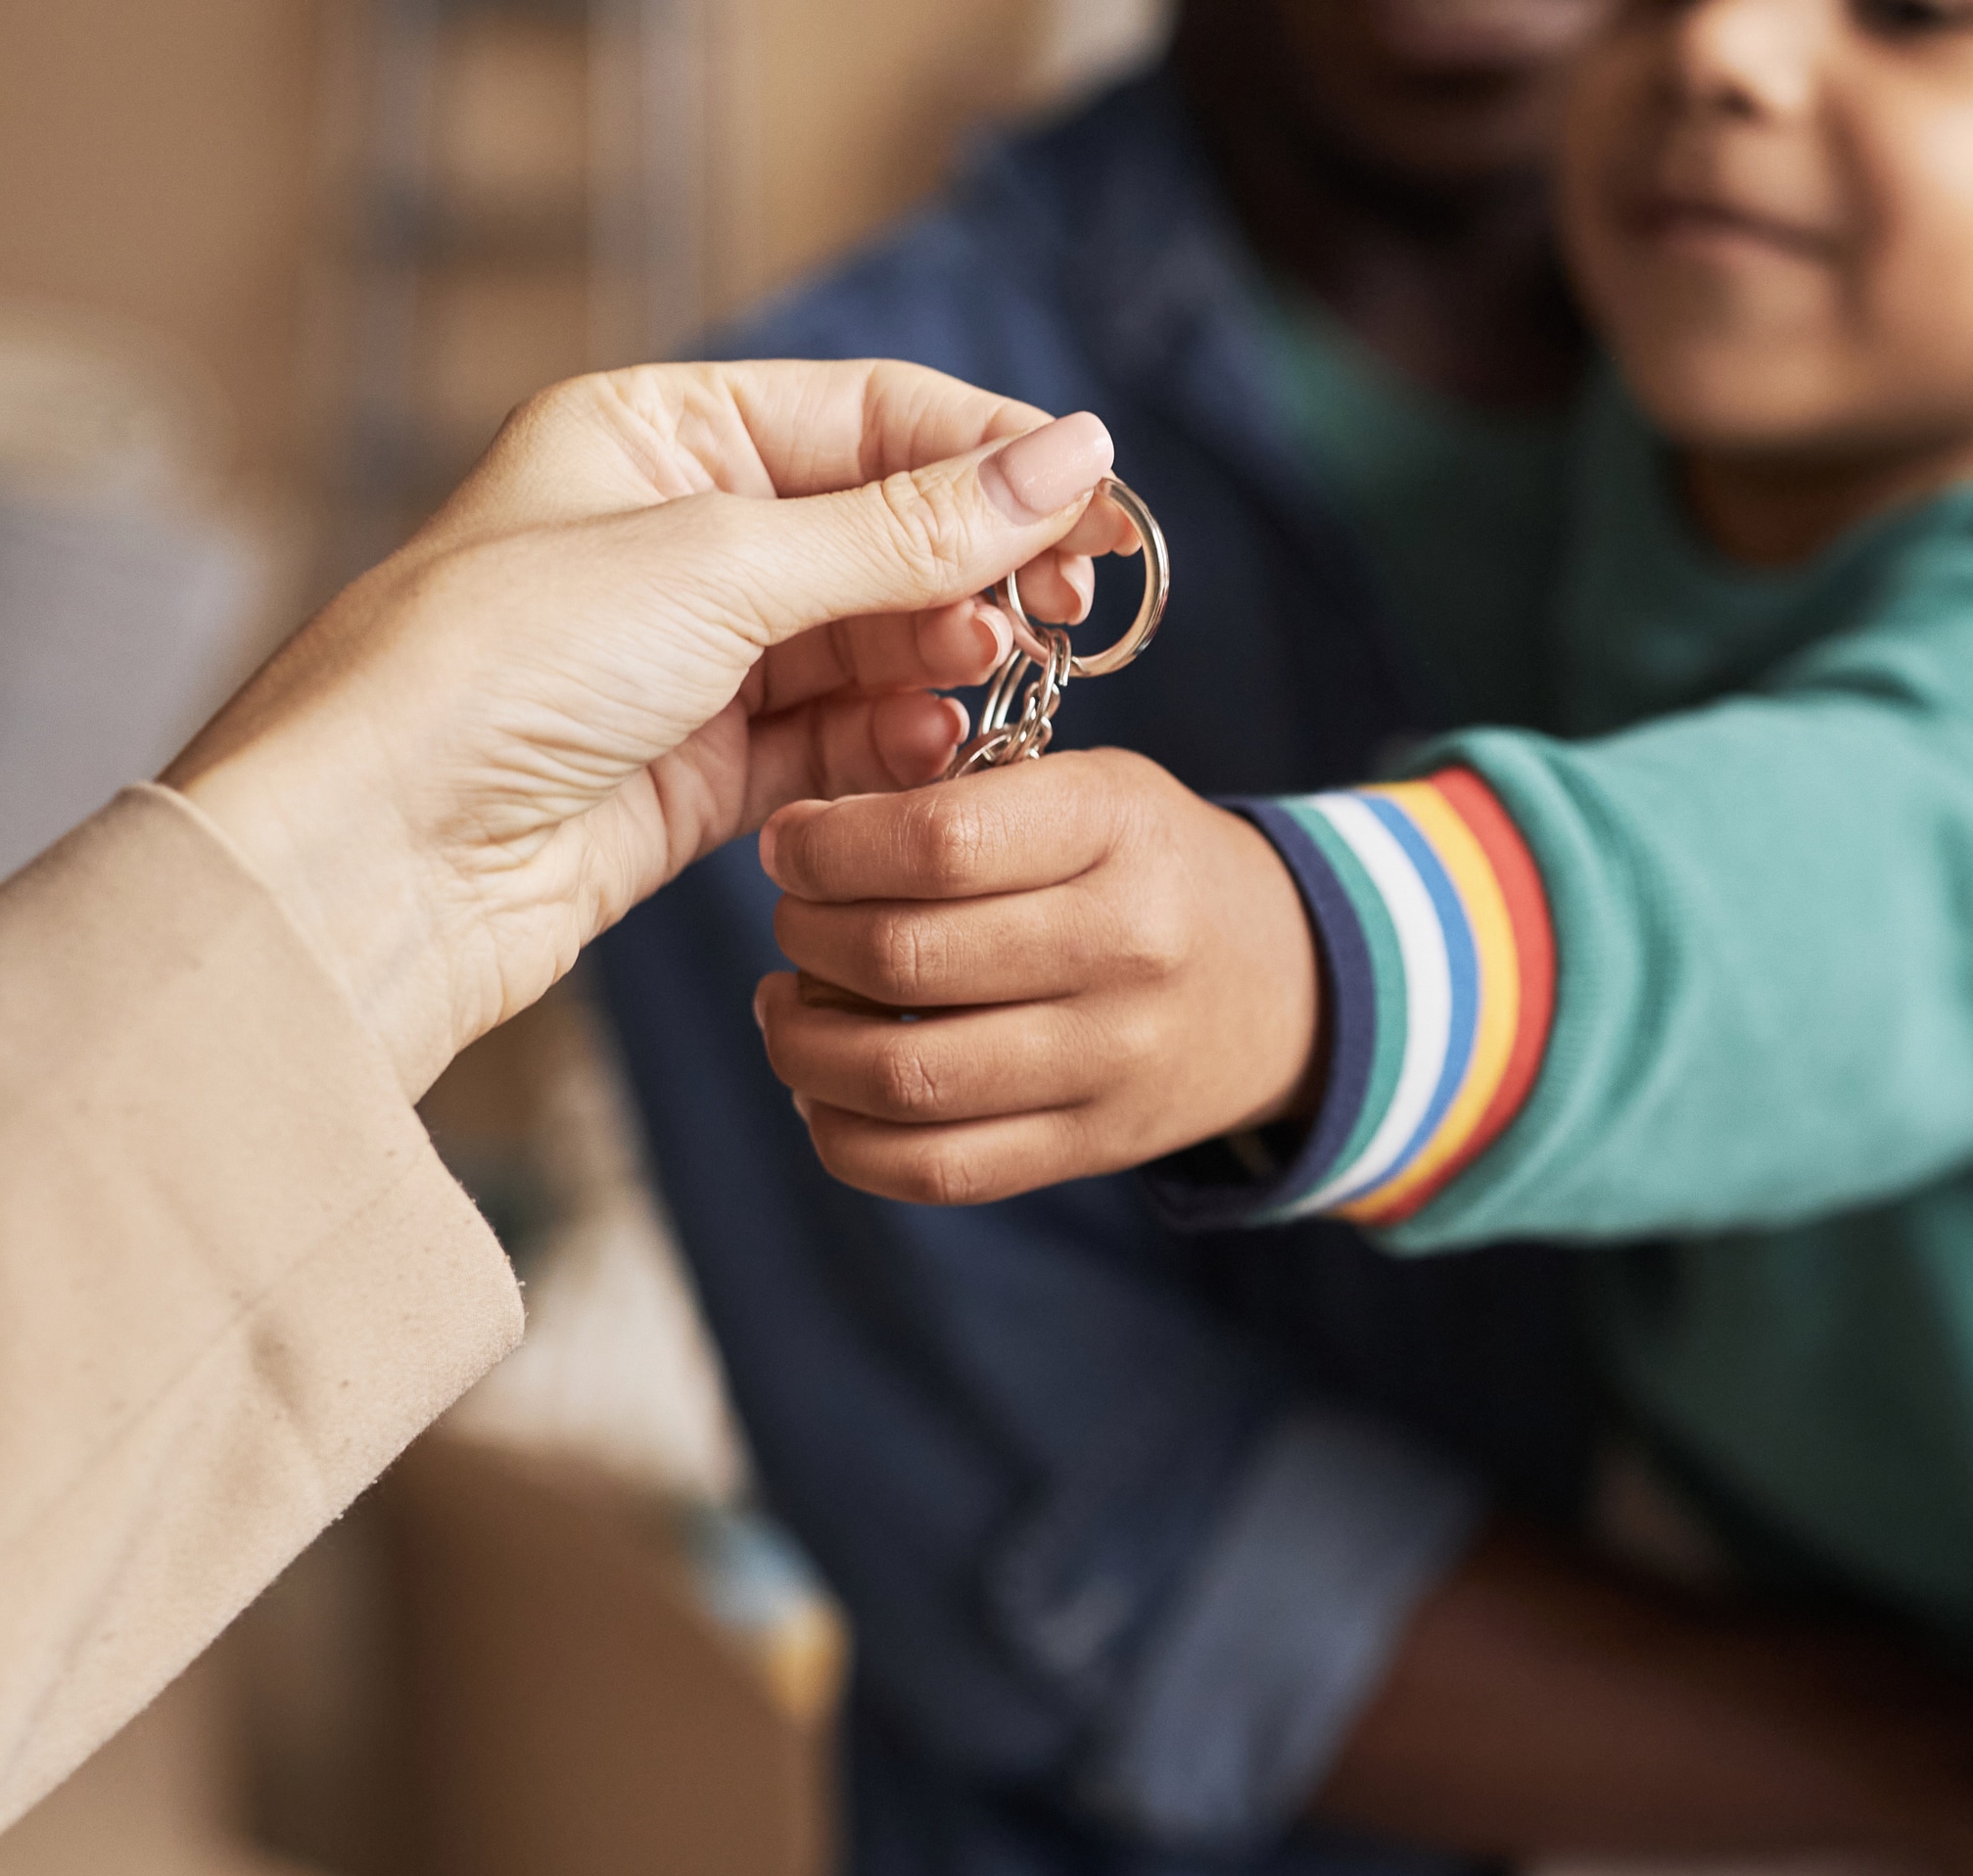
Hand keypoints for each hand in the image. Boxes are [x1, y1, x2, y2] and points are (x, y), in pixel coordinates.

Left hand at [165, 360, 1139, 1095]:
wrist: (371, 862)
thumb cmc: (492, 673)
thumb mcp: (720, 569)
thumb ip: (910, 528)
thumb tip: (1071, 457)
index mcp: (658, 434)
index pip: (875, 418)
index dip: (998, 459)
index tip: (1103, 513)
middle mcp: (679, 534)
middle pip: (888, 531)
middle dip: (981, 571)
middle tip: (1063, 619)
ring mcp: (693, 657)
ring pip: (876, 644)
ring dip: (945, 662)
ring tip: (986, 683)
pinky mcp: (705, 769)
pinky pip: (842, 740)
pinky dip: (899, 745)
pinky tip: (933, 751)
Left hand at [753, 748, 1324, 1204]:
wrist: (1288, 984)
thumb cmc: (1151, 867)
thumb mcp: (1093, 788)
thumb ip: (962, 798)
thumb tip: (800, 845)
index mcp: (1117, 832)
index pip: (936, 843)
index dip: (826, 847)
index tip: (792, 845)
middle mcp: (1124, 949)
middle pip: (901, 958)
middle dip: (804, 935)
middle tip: (796, 920)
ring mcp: (1111, 1062)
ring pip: (901, 1077)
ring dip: (803, 1041)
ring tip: (794, 1004)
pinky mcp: (1090, 1146)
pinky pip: (934, 1170)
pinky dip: (845, 1137)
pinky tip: (828, 1089)